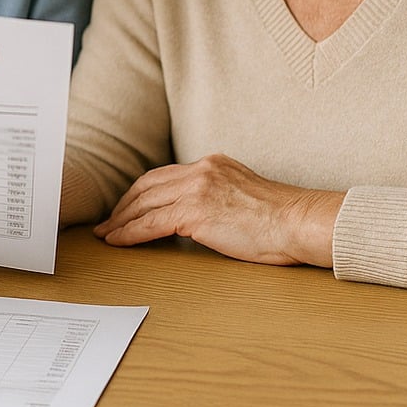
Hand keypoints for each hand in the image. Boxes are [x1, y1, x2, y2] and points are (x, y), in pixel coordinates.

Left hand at [93, 154, 343, 267]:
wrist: (299, 222)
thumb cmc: (282, 220)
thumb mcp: (243, 196)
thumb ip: (218, 198)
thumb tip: (198, 219)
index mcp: (213, 164)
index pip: (164, 176)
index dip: (140, 193)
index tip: (128, 207)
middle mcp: (202, 169)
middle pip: (147, 185)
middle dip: (124, 205)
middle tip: (108, 223)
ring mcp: (197, 188)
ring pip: (144, 203)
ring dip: (121, 220)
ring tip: (107, 235)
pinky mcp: (194, 211)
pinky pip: (150, 223)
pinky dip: (130, 233)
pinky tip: (119, 242)